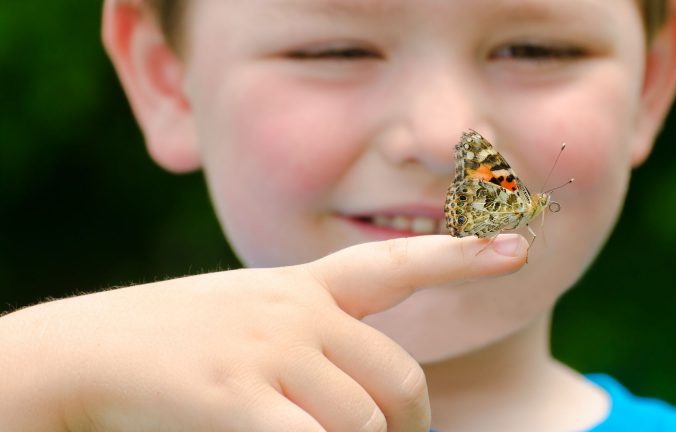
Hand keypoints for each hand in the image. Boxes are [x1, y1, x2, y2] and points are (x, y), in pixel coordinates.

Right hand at [0, 234, 526, 430]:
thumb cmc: (177, 338)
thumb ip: (316, 339)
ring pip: (362, 421)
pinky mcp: (235, 396)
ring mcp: (267, 350)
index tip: (518, 246)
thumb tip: (378, 397)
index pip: (395, 262)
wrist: (87, 350)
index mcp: (303, 285)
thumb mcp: (254, 318)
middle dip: (411, 423)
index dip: (461, 254)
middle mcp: (295, 310)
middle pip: (397, 379)